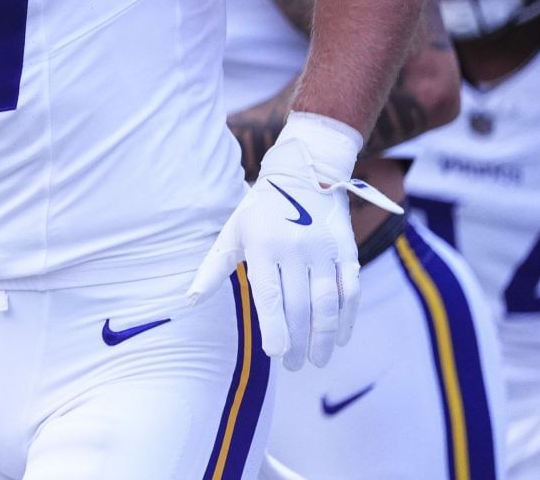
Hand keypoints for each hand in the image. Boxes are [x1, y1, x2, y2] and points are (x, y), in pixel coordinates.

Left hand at [185, 112, 401, 370]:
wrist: (305, 172)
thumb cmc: (261, 210)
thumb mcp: (233, 232)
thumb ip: (213, 268)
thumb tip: (189, 301)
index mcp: (263, 245)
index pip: (269, 295)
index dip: (274, 327)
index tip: (275, 354)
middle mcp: (294, 248)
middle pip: (299, 305)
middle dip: (297, 341)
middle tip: (293, 366)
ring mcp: (323, 249)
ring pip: (327, 302)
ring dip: (324, 337)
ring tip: (317, 361)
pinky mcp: (346, 249)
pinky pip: (350, 290)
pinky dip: (347, 318)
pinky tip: (340, 339)